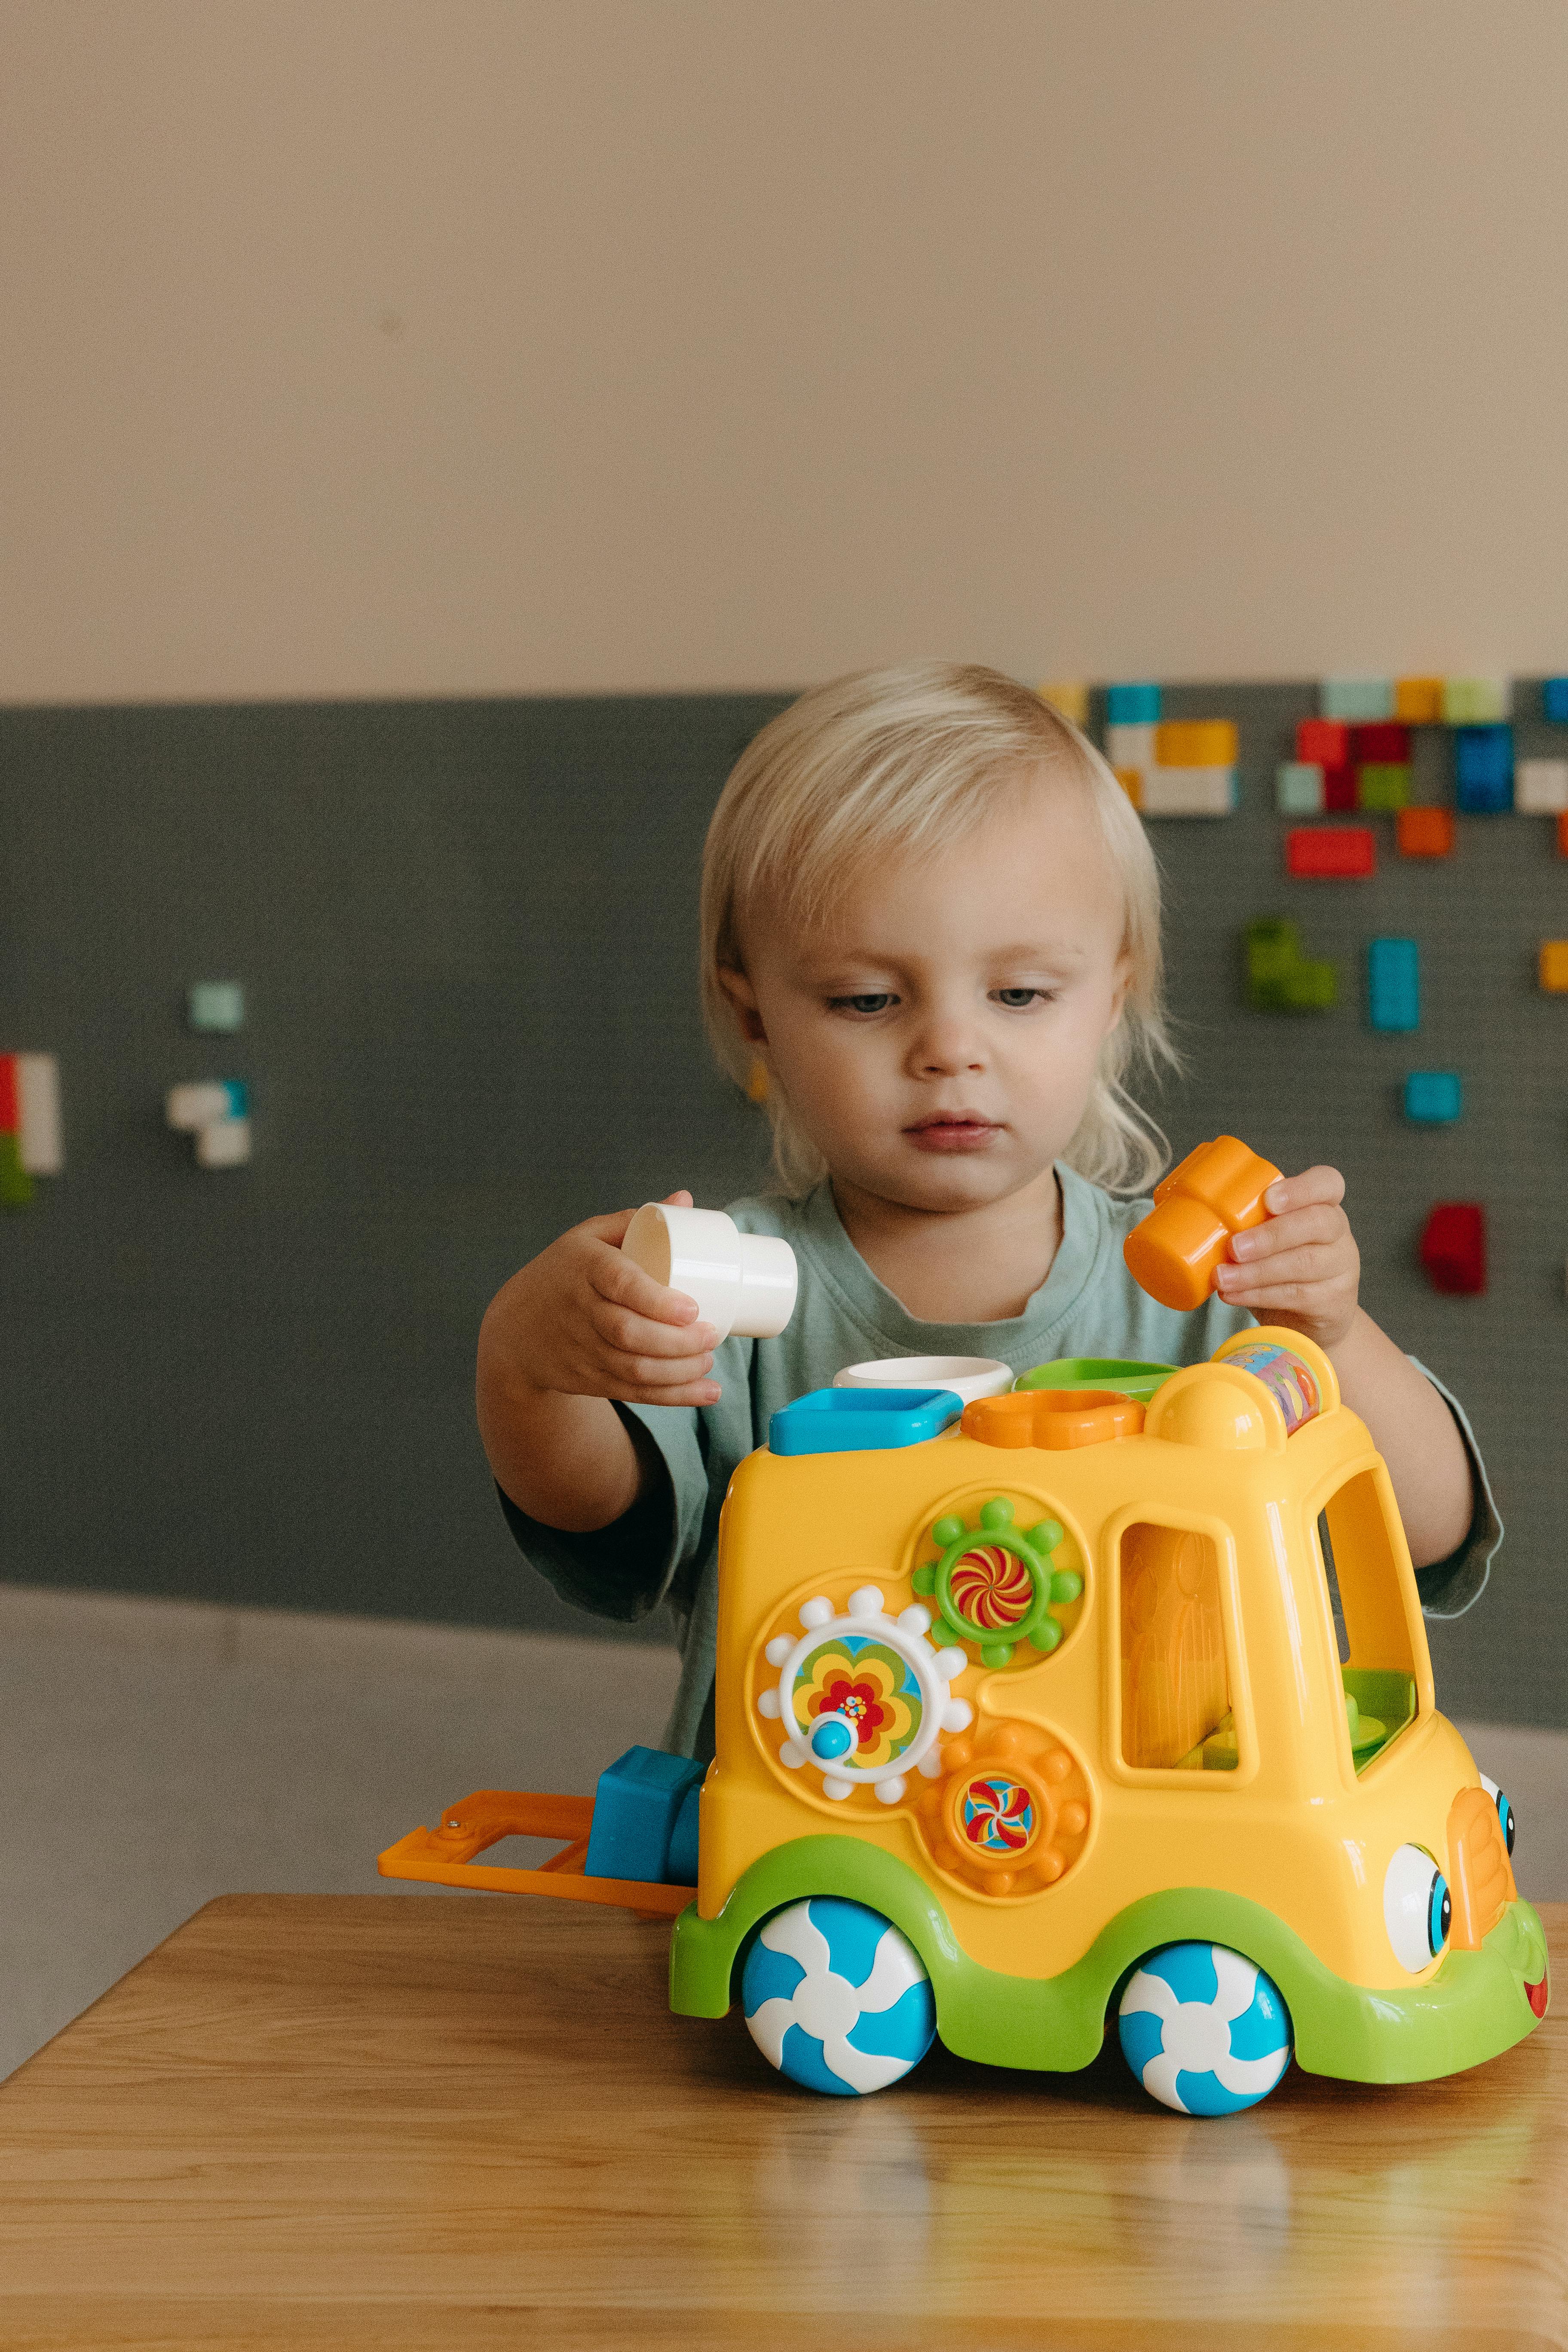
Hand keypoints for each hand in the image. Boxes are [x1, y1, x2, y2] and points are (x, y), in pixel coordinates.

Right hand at [481, 1189, 722, 1408]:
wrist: (517, 1328)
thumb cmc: (567, 1272)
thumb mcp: (590, 1238)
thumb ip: (636, 1220)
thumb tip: (686, 1199)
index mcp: (585, 1267)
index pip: (620, 1284)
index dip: (657, 1301)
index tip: (692, 1308)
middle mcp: (580, 1310)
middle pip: (629, 1333)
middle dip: (676, 1342)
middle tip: (711, 1335)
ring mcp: (583, 1349)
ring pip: (633, 1368)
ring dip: (679, 1372)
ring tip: (708, 1360)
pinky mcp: (590, 1379)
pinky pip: (634, 1392)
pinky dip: (674, 1397)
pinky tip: (708, 1391)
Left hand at [1213, 1165, 1359, 1348]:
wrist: (1307, 1321)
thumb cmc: (1276, 1267)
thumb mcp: (1266, 1237)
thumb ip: (1242, 1220)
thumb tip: (1169, 1204)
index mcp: (1322, 1206)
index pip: (1328, 1183)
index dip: (1302, 1188)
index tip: (1268, 1199)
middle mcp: (1338, 1233)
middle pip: (1318, 1223)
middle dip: (1272, 1234)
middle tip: (1233, 1247)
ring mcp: (1341, 1268)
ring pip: (1305, 1263)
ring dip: (1257, 1272)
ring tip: (1222, 1277)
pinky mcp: (1334, 1301)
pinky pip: (1298, 1296)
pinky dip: (1260, 1295)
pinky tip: (1233, 1296)